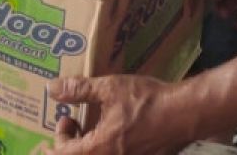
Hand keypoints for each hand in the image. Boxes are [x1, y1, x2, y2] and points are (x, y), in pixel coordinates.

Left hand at [48, 75, 191, 154]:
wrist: (185, 114)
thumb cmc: (147, 101)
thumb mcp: (110, 89)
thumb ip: (79, 90)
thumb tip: (52, 88)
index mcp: (99, 149)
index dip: (56, 141)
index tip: (63, 120)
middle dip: (69, 143)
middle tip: (72, 121)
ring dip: (86, 146)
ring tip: (90, 125)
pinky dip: (104, 147)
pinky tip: (112, 129)